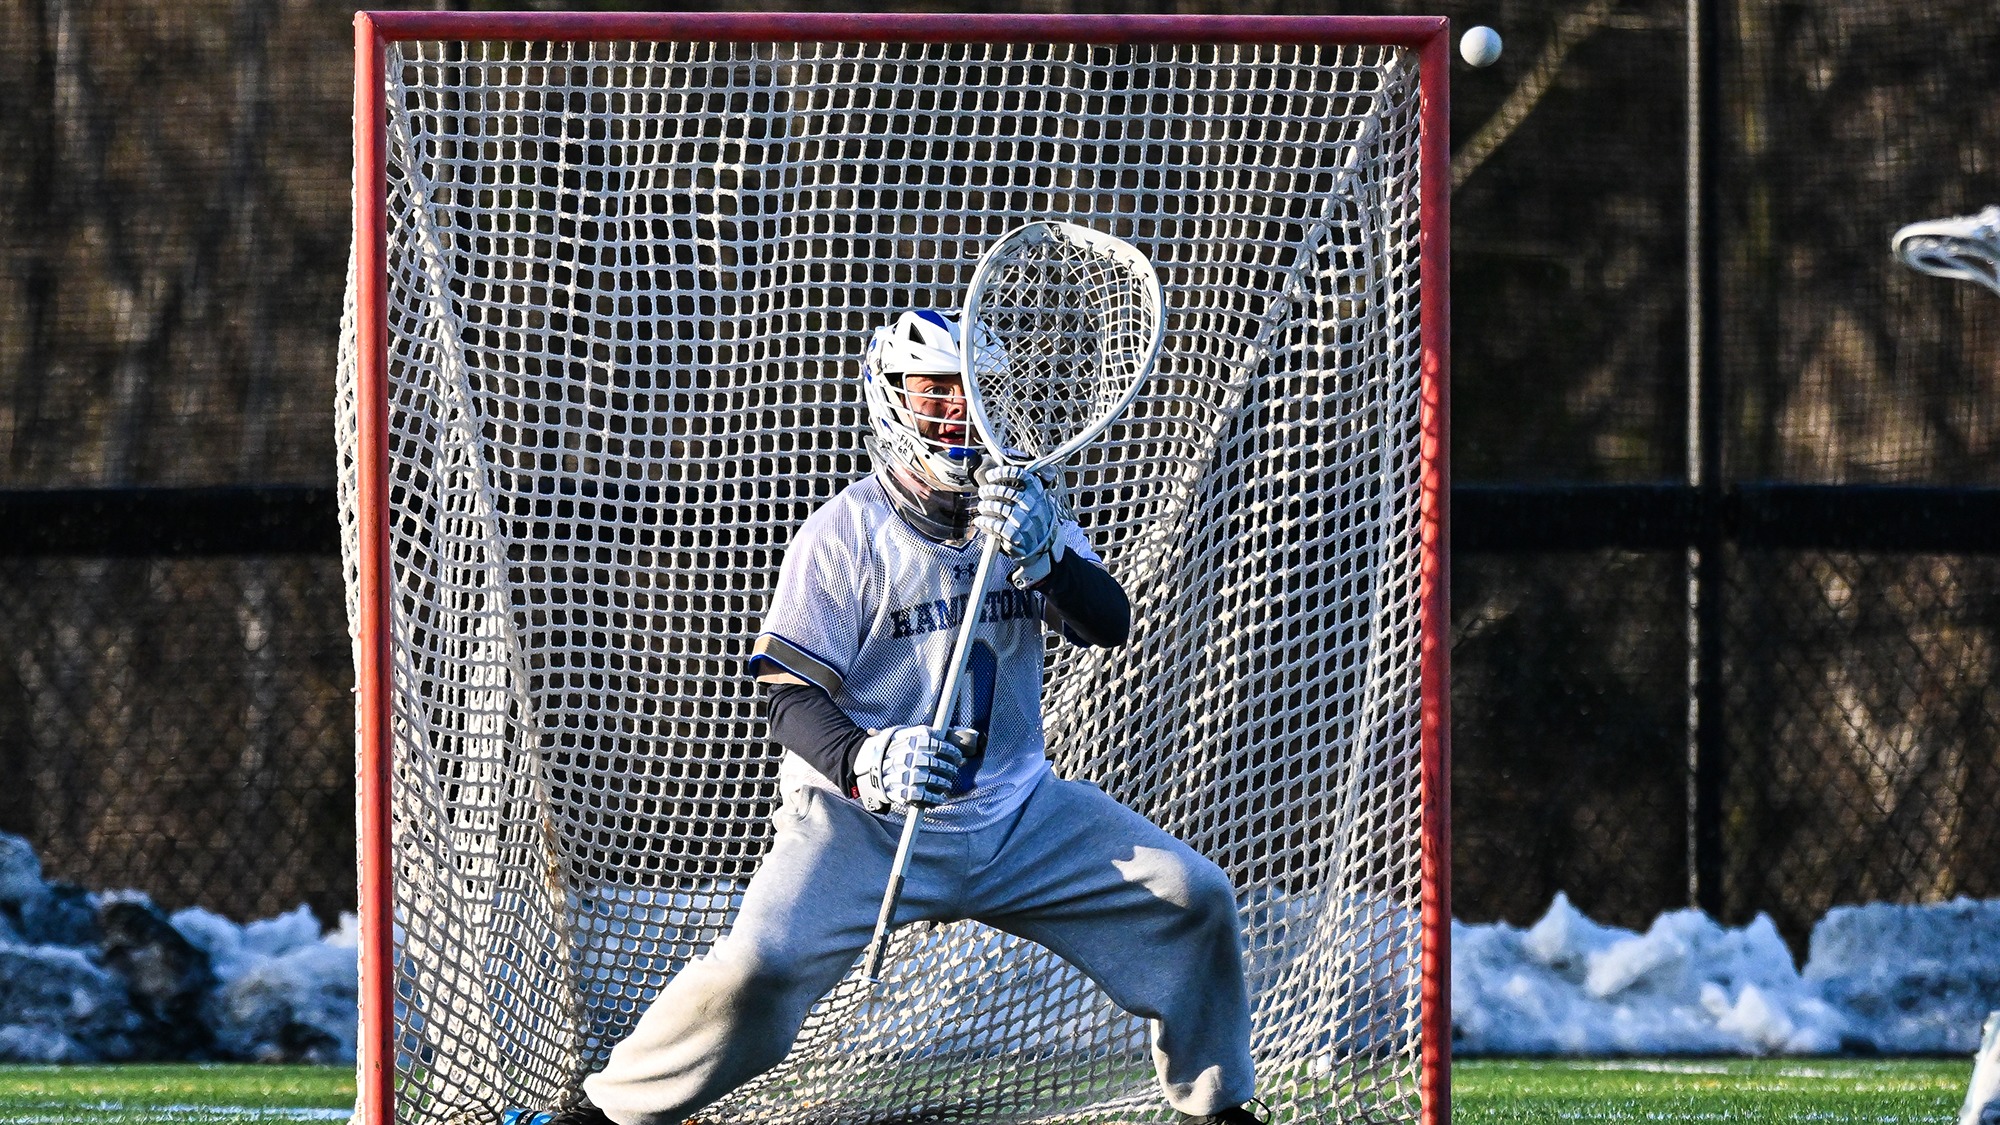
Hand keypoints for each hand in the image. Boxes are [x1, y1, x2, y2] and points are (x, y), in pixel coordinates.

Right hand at [853, 725, 971, 811]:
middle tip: (954, 770)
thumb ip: (925, 733)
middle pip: (933, 762)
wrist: (868, 765)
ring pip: (929, 779)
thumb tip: (947, 734)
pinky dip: (934, 798)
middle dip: (948, 767)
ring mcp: (901, 775)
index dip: (950, 751)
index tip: (958, 756)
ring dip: (942, 783)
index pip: (935, 744)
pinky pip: (921, 796)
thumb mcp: (905, 734)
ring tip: (947, 784)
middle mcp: (905, 757)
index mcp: (908, 741)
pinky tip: (941, 798)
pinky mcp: (899, 791)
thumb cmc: (893, 748)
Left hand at [975, 466, 1061, 586]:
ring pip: (999, 507)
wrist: (1043, 553)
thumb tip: (1001, 480)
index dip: (1003, 473)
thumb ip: (1026, 493)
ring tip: (982, 507)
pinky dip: (985, 522)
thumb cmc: (1036, 527)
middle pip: (1006, 491)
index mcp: (1039, 496)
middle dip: (990, 490)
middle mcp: (1033, 507)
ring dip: (986, 506)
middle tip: (983, 492)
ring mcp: (1024, 522)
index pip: (1022, 476)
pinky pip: (995, 525)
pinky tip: (981, 522)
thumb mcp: (1039, 506)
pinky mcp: (1015, 536)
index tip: (992, 475)